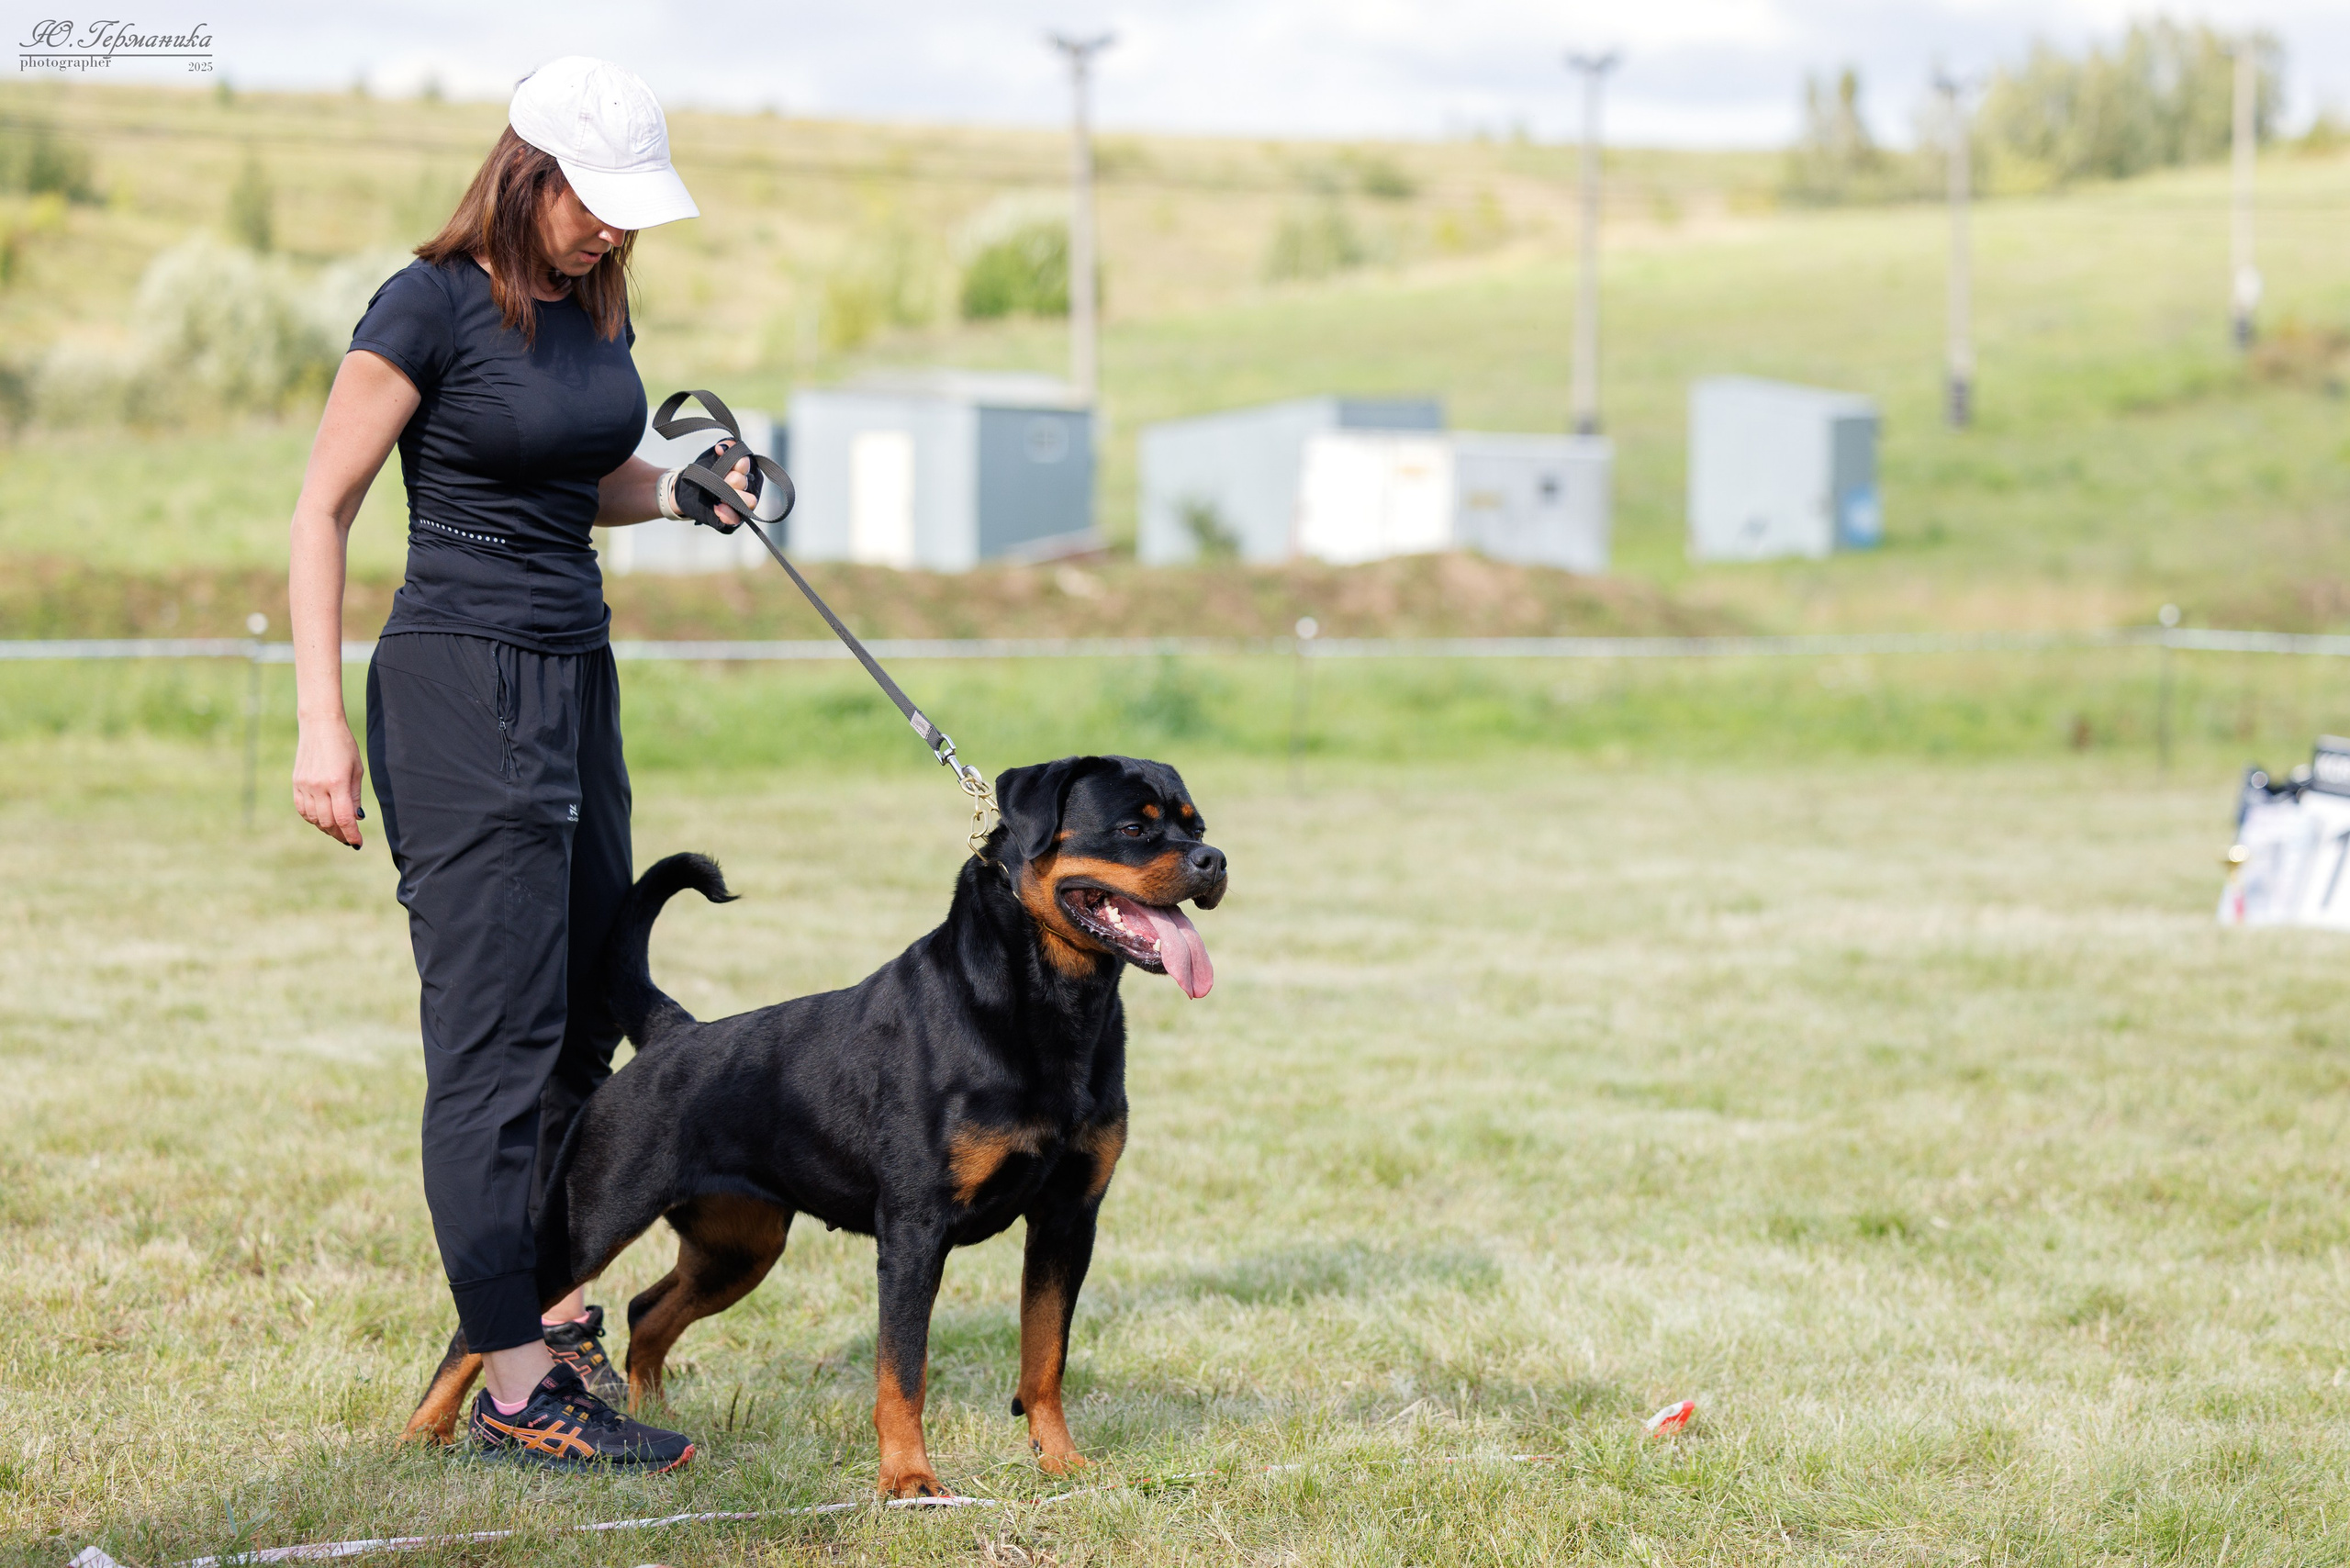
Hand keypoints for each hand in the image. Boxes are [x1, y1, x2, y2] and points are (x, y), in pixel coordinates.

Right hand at [293, 713, 365, 848]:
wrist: (320, 726)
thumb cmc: (344, 746)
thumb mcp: (356, 770)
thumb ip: (354, 796)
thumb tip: (356, 819)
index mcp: (337, 782)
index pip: (344, 818)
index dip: (351, 834)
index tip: (357, 843)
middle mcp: (318, 786)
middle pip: (328, 822)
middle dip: (340, 833)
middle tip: (349, 838)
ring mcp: (304, 785)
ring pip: (314, 818)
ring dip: (326, 828)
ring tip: (337, 829)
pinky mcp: (296, 783)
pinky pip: (302, 809)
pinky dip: (312, 818)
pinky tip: (322, 819)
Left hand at [708, 441, 756, 529]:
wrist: (687, 491)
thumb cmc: (703, 472)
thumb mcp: (711, 456)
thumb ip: (723, 447)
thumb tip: (722, 447)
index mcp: (742, 470)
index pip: (745, 463)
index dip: (734, 461)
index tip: (719, 456)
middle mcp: (745, 487)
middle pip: (743, 481)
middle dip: (729, 480)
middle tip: (718, 481)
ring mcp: (741, 504)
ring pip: (749, 501)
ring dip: (731, 497)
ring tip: (717, 496)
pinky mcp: (733, 518)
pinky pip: (736, 519)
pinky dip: (728, 514)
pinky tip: (717, 508)